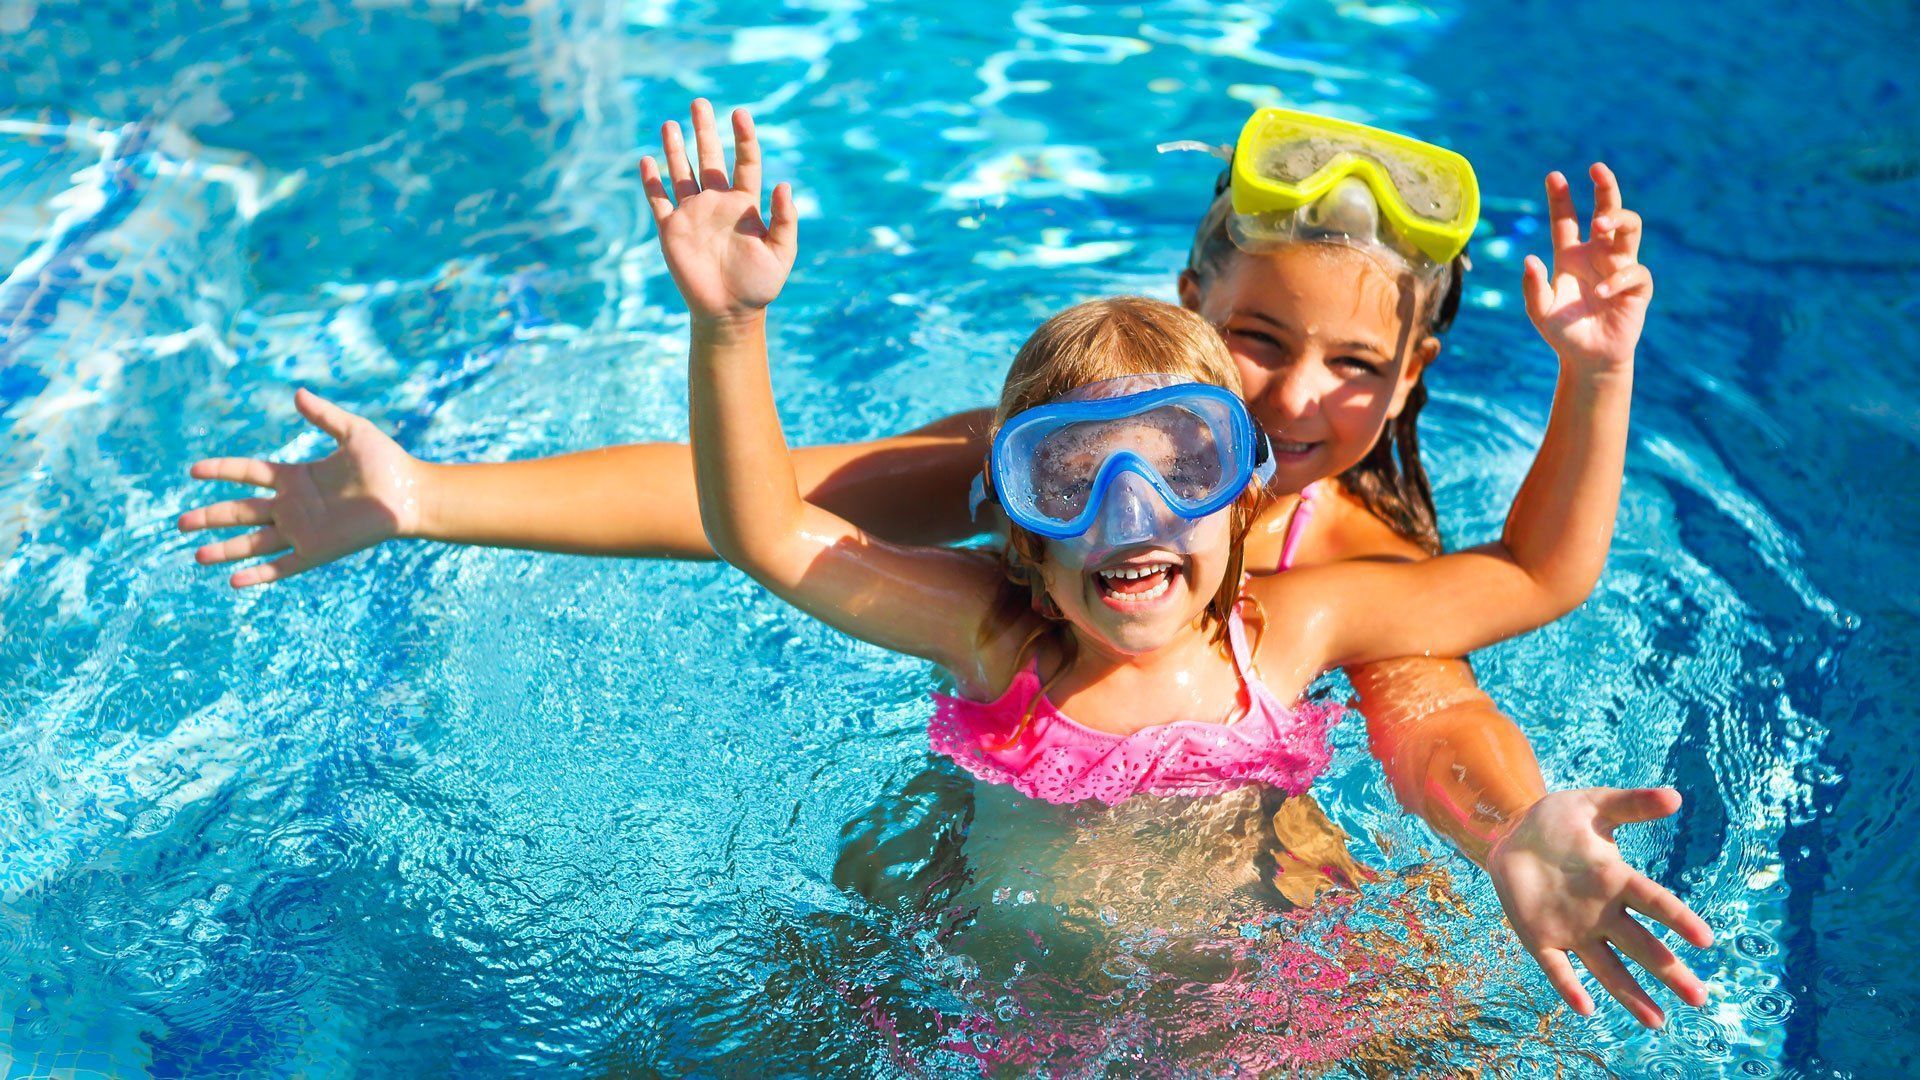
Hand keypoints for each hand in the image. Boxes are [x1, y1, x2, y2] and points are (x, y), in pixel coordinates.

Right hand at [177, 389, 420, 586]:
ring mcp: (302, 530)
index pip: (248, 472)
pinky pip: (282, 565)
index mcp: (296, 477)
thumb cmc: (387, 462)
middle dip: (211, 517)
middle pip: (241, 511)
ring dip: (225, 548)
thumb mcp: (353, 432)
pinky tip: (233, 581)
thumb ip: (323, 415)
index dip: (222, 470)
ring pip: (253, 542)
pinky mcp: (317, 550)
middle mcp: (293, 505)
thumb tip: (297, 393)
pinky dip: (259, 574)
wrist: (411, 494)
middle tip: (180, 523)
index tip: (193, 470)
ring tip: (196, 556)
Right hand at [640, 99, 796, 321]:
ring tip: (670, 123)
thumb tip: (785, 185)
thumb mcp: (781, 253)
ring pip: (681, 172)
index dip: (743, 137)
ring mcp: (693, 214)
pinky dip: (651, 182)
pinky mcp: (672, 230)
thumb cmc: (759, 284)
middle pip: (709, 157)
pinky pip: (659, 200)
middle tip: (699, 102)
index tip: (740, 113)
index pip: (745, 161)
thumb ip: (785, 220)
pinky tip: (646, 161)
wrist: (729, 312)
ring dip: (675, 149)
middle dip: (704, 130)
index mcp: (745, 204)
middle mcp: (717, 202)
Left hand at [1486, 787, 1713, 1027]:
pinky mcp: (1542, 939)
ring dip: (1631, 994)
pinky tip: (1586, 1008)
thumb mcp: (1593, 805)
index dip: (1678, 919)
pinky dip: (1569, 986)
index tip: (1706, 939)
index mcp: (1617, 880)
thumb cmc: (1557, 820)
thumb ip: (1631, 804)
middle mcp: (1602, 912)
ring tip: (1658, 1022)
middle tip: (1699, 998)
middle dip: (1669, 970)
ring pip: (1607, 968)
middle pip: (1641, 945)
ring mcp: (1573, 929)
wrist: (1510, 832)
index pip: (1654, 902)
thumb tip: (1674, 796)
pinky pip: (1558, 968)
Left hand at [1521, 163, 1651, 375]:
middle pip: (1606, 210)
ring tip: (1601, 222)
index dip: (1561, 197)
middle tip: (1597, 169)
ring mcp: (1619, 267)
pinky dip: (1618, 278)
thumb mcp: (1540, 310)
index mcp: (1571, 254)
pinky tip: (1602, 291)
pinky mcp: (1637, 287)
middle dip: (1606, 188)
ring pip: (1630, 228)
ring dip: (1618, 218)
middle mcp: (1597, 254)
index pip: (1566, 219)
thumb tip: (1529, 259)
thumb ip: (1533, 287)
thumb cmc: (1563, 331)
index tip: (1554, 175)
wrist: (1588, 358)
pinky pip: (1634, 271)